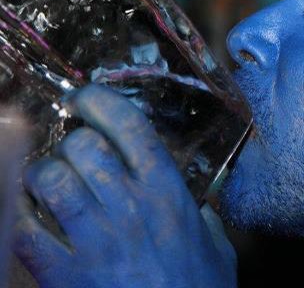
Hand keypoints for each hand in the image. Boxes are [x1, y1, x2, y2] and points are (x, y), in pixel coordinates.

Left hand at [13, 85, 236, 287]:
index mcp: (168, 192)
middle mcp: (128, 206)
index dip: (101, 101)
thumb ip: (200, 213)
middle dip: (73, 142)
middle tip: (75, 151)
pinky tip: (33, 218)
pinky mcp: (62, 273)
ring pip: (49, 178)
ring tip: (51, 183)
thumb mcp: (216, 245)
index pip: (129, 127)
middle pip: (82, 145)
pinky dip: (23, 217)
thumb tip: (189, 200)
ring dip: (44, 175)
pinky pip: (25, 229)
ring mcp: (92, 239)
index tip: (86, 98)